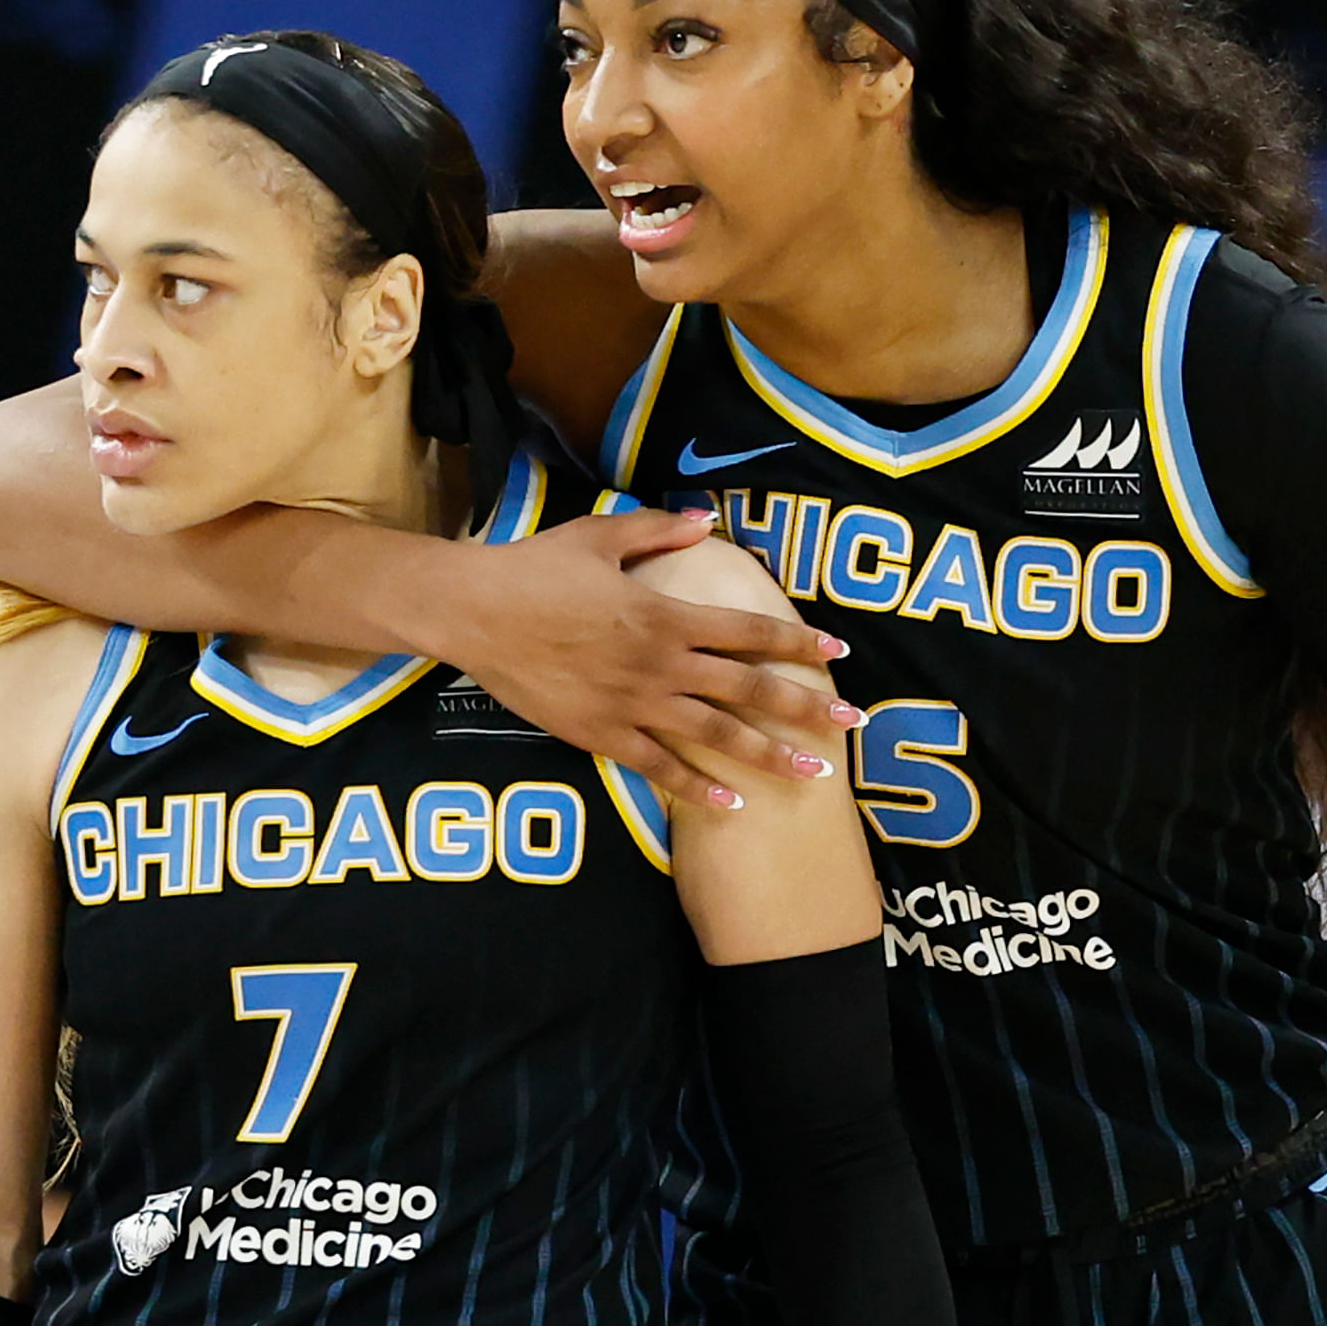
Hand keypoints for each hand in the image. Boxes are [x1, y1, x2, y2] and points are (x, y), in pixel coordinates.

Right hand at [416, 508, 862, 801]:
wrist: (475, 612)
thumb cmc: (535, 568)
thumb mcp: (599, 536)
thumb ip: (658, 530)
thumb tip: (706, 522)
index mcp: (666, 614)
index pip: (749, 630)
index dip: (797, 642)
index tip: (838, 654)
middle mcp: (661, 663)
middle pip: (748, 689)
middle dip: (805, 707)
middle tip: (851, 724)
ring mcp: (632, 703)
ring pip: (715, 734)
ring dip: (768, 755)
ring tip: (811, 775)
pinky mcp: (600, 733)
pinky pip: (658, 767)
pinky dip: (696, 787)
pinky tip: (730, 803)